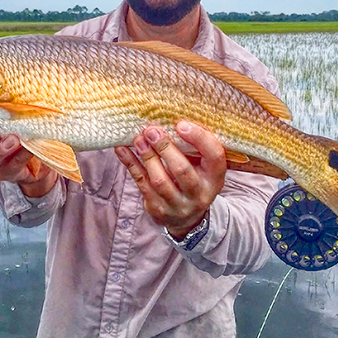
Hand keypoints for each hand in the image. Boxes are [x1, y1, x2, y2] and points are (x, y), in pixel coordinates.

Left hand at [114, 120, 225, 239]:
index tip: (181, 124)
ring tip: (138, 139)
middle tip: (152, 130)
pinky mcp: (157, 208)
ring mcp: (177, 205)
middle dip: (165, 148)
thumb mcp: (202, 167)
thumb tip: (169, 118)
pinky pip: (141, 184)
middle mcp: (199, 194)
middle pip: (182, 171)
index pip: (214, 156)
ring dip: (147, 156)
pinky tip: (122, 149)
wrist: (185, 219)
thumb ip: (193, 148)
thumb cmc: (193, 180)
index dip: (199, 138)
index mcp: (215, 178)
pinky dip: (131, 164)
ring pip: (160, 181)